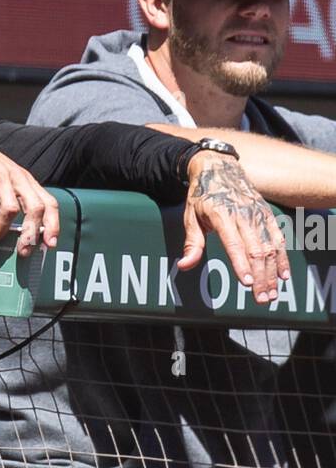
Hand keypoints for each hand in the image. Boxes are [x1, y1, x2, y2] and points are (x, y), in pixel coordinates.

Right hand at [0, 126, 59, 256]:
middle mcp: (18, 177)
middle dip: (31, 233)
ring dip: (0, 230)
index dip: (53, 224)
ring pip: (11, 209)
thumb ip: (7, 208)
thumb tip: (11, 237)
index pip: (49, 203)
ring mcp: (2, 174)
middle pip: (36, 207)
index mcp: (26, 182)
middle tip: (23, 251)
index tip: (50, 244)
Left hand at [178, 153, 289, 303]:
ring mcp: (257, 214)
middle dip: (260, 277)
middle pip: (256, 250)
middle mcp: (243, 215)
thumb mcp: (190, 217)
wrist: (219, 167)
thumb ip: (192, 243)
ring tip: (273, 294)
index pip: (234, 244)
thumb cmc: (201, 196)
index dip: (242, 265)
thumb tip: (184, 266)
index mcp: (222, 215)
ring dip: (273, 272)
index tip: (247, 284)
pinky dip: (282, 257)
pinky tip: (283, 275)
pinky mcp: (266, 214)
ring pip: (270, 246)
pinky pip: (277, 237)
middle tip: (262, 300)